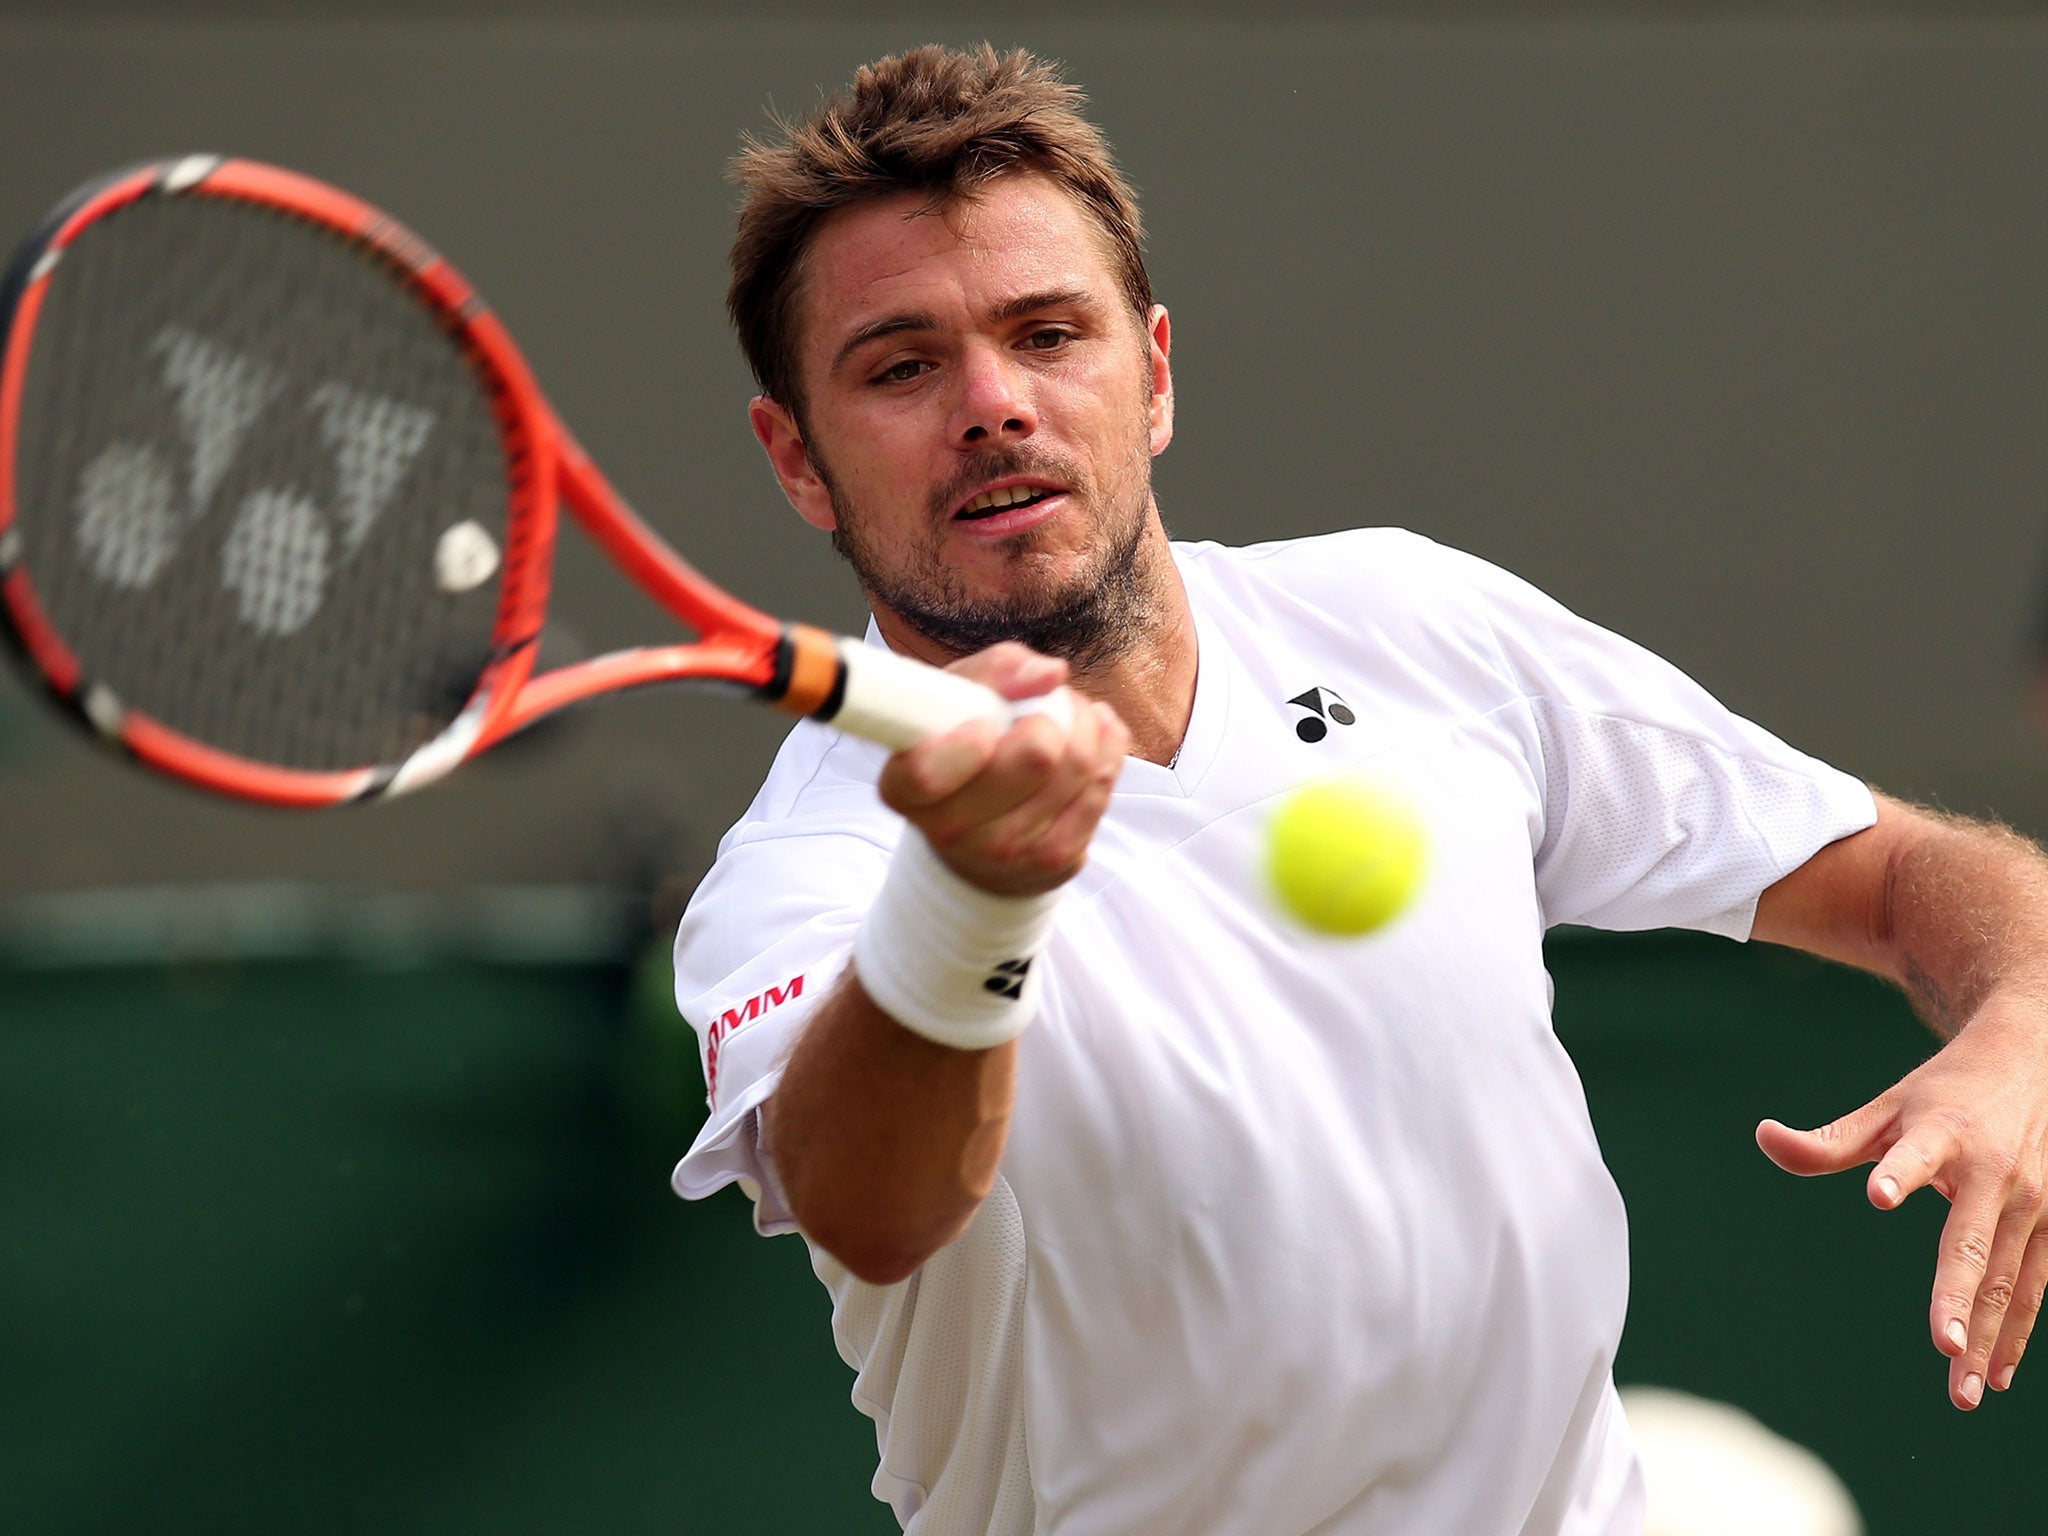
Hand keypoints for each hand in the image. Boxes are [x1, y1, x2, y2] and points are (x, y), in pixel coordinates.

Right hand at [876, 642, 1129, 897]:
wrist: (980, 833)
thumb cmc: (962, 746)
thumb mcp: (957, 697)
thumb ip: (994, 670)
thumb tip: (1051, 674)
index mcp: (907, 792)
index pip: (928, 774)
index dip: (966, 742)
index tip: (982, 723)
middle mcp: (953, 832)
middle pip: (1036, 757)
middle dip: (1052, 711)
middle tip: (1043, 704)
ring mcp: (1010, 853)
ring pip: (1081, 765)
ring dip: (1083, 722)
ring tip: (1066, 717)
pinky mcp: (1059, 859)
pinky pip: (1104, 782)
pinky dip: (1106, 747)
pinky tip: (1089, 741)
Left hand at [1757, 992, 2047, 1408]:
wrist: (2033, 1058)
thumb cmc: (1944, 1092)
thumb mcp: (1887, 1107)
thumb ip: (1830, 1141)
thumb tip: (1763, 1138)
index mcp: (1944, 1134)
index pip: (1916, 1155)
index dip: (1898, 1173)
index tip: (1878, 1194)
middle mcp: (1997, 1171)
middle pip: (1973, 1243)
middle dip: (1959, 1299)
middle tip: (1943, 1349)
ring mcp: (2037, 1200)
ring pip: (2010, 1280)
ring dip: (1990, 1336)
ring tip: (1966, 1389)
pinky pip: (2036, 1285)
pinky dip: (2018, 1330)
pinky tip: (1999, 1372)